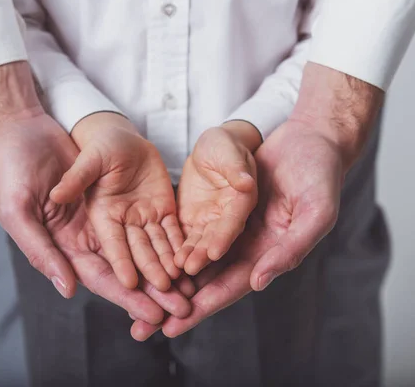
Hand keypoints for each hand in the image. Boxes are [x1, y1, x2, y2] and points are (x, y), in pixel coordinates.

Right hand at [0, 112, 192, 324]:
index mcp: (67, 245)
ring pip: (146, 250)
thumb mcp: (18, 210)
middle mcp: (92, 236)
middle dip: (154, 292)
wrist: (24, 130)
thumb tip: (68, 289)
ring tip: (192, 289)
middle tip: (183, 310)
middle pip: (129, 270)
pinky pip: (153, 222)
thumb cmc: (12, 169)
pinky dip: (171, 240)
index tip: (151, 314)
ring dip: (168, 270)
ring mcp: (112, 217)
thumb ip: (40, 249)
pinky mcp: (126, 197)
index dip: (126, 297)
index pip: (101, 277)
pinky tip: (189, 253)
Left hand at [131, 119, 342, 337]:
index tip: (172, 327)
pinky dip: (174, 246)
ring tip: (138, 299)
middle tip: (142, 327)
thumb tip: (258, 283)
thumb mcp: (316, 213)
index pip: (231, 287)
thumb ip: (290, 249)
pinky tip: (151, 257)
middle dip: (176, 305)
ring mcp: (234, 228)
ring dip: (169, 280)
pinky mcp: (222, 208)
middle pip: (207, 282)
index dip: (203, 307)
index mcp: (271, 254)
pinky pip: (194, 230)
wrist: (312, 140)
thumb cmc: (321, 175)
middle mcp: (249, 246)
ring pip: (197, 260)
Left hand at [173, 121, 258, 274]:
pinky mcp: (194, 220)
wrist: (213, 146)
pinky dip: (179, 249)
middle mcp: (229, 216)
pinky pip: (186, 237)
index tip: (214, 253)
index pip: (234, 222)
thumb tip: (245, 184)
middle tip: (190, 269)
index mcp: (243, 200)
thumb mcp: (232, 152)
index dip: (224, 238)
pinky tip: (168, 261)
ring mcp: (211, 220)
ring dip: (190, 256)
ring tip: (177, 269)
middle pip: (217, 240)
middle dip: (204, 256)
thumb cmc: (227, 145)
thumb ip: (237, 169)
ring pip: (201, 242)